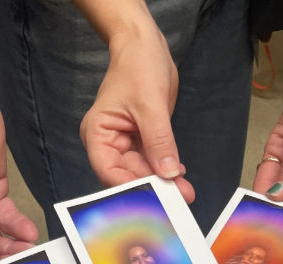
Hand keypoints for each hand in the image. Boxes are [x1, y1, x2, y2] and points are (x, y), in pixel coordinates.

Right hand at [80, 22, 191, 200]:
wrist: (145, 46)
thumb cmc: (138, 66)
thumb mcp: (151, 105)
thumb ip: (159, 141)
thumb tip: (169, 172)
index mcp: (98, 134)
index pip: (109, 171)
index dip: (130, 186)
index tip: (154, 196)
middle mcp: (108, 144)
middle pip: (127, 176)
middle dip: (152, 187)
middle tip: (177, 198)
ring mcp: (125, 144)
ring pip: (143, 172)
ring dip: (163, 182)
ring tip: (184, 192)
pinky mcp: (142, 142)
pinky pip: (153, 162)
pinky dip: (166, 170)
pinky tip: (180, 178)